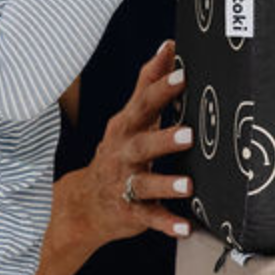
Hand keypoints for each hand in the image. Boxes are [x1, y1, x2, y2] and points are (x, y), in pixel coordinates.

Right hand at [53, 42, 195, 256]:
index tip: (183, 74)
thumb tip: (166, 47)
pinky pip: (149, 218)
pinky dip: (166, 223)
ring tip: (188, 185)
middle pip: (141, 143)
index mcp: (126, 127)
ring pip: (144, 183)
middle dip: (164, 138)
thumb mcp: (130, 118)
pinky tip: (185, 227)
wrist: (85, 204)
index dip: (163, 89)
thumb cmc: (119, 152)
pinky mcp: (130, 212)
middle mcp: (123, 154)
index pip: (143, 104)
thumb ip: (148, 84)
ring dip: (166, 184)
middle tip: (189, 134)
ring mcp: (125, 184)